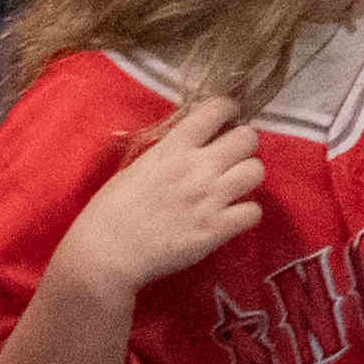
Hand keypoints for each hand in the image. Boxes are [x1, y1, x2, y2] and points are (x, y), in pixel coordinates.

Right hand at [59, 100, 264, 301]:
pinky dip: (246, 213)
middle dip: (244, 144)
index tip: (227, 118)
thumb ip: (170, 153)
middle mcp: (197, 167)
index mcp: (172, 148)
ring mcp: (210, 198)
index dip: (227, 110)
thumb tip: (193, 143)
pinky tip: (232, 216)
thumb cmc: (111, 210)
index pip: (215, 110)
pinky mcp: (217, 229)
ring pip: (256, 171)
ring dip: (247, 177)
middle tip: (232, 157)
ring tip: (233, 186)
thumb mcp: (138, 167)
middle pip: (247, 138)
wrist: (107, 253)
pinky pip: (254, 211)